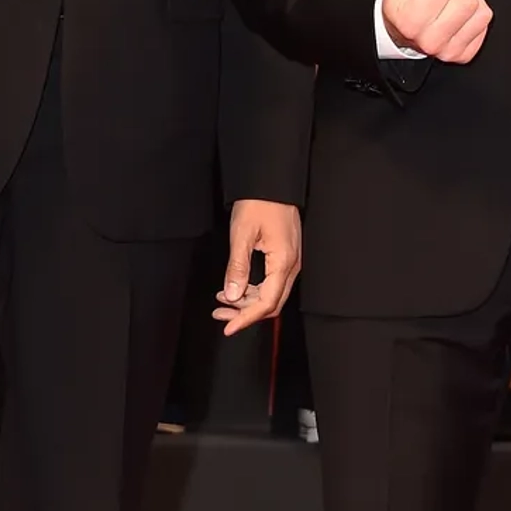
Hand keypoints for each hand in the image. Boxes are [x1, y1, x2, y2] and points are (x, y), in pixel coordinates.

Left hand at [214, 199, 301, 335]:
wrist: (272, 183)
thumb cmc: (259, 203)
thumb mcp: (242, 235)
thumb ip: (237, 268)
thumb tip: (232, 296)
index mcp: (283, 263)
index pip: (266, 303)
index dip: (246, 319)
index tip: (228, 327)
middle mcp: (291, 266)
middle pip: (271, 303)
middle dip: (245, 314)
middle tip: (220, 315)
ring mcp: (290, 262)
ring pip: (271, 295)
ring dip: (247, 303)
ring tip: (221, 302)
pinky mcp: (285, 257)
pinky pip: (271, 283)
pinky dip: (252, 290)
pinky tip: (235, 288)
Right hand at [383, 0, 491, 62]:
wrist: (402, 31)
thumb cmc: (404, 5)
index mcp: (410, 22)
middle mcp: (430, 41)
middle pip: (466, 1)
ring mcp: (449, 51)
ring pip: (481, 12)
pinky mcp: (463, 55)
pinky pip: (484, 24)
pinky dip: (475, 13)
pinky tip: (459, 12)